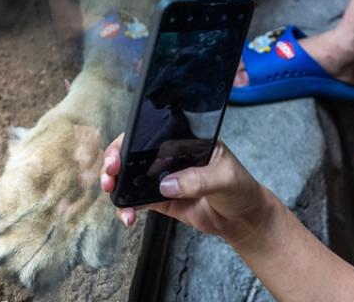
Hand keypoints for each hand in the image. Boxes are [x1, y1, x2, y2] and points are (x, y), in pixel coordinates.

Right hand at [100, 134, 273, 243]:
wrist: (243, 219)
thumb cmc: (241, 188)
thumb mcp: (226, 178)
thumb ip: (198, 180)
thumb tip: (167, 184)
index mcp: (186, 140)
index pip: (153, 133)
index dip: (131, 141)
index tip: (119, 155)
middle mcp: (170, 156)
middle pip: (134, 152)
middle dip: (115, 161)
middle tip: (110, 175)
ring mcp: (164, 178)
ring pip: (131, 177)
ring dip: (117, 185)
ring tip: (114, 197)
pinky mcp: (161, 200)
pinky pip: (138, 201)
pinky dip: (128, 208)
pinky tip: (127, 216)